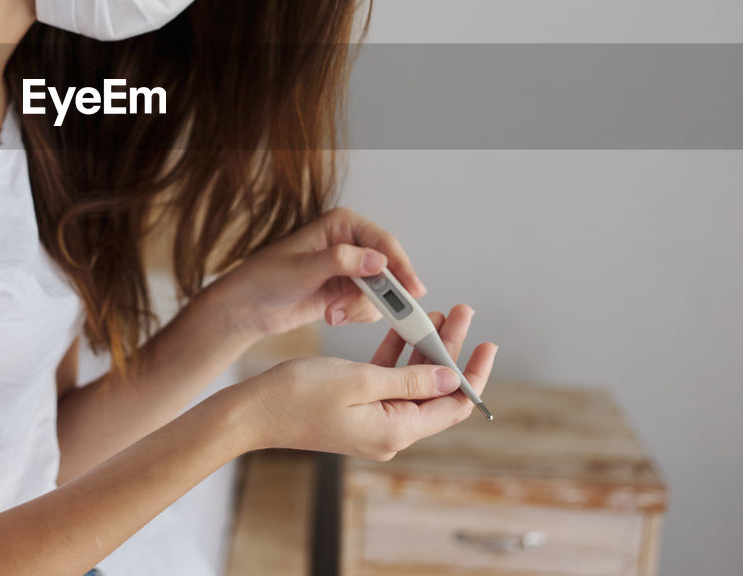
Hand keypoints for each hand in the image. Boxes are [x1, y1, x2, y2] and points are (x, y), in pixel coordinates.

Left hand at [210, 206, 427, 339]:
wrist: (248, 307)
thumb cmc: (266, 278)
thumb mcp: (303, 268)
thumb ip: (341, 262)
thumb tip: (377, 260)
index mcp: (341, 224)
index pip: (383, 242)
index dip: (401, 266)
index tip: (412, 291)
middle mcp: (349, 243)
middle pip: (387, 269)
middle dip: (377, 295)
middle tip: (374, 313)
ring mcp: (349, 269)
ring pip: (381, 292)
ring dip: (360, 308)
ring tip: (333, 314)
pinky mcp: (345, 291)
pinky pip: (369, 306)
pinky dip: (354, 315)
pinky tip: (331, 316)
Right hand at [238, 305, 496, 457]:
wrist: (255, 411)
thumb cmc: (300, 395)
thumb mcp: (361, 380)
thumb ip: (410, 381)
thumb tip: (452, 381)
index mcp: (396, 429)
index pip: (454, 405)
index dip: (473, 374)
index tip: (487, 344)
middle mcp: (390, 431)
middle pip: (435, 390)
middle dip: (450, 349)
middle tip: (462, 312)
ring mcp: (373, 422)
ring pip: (412, 382)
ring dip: (425, 348)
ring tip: (439, 313)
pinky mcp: (356, 410)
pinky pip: (387, 382)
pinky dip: (398, 356)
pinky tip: (402, 329)